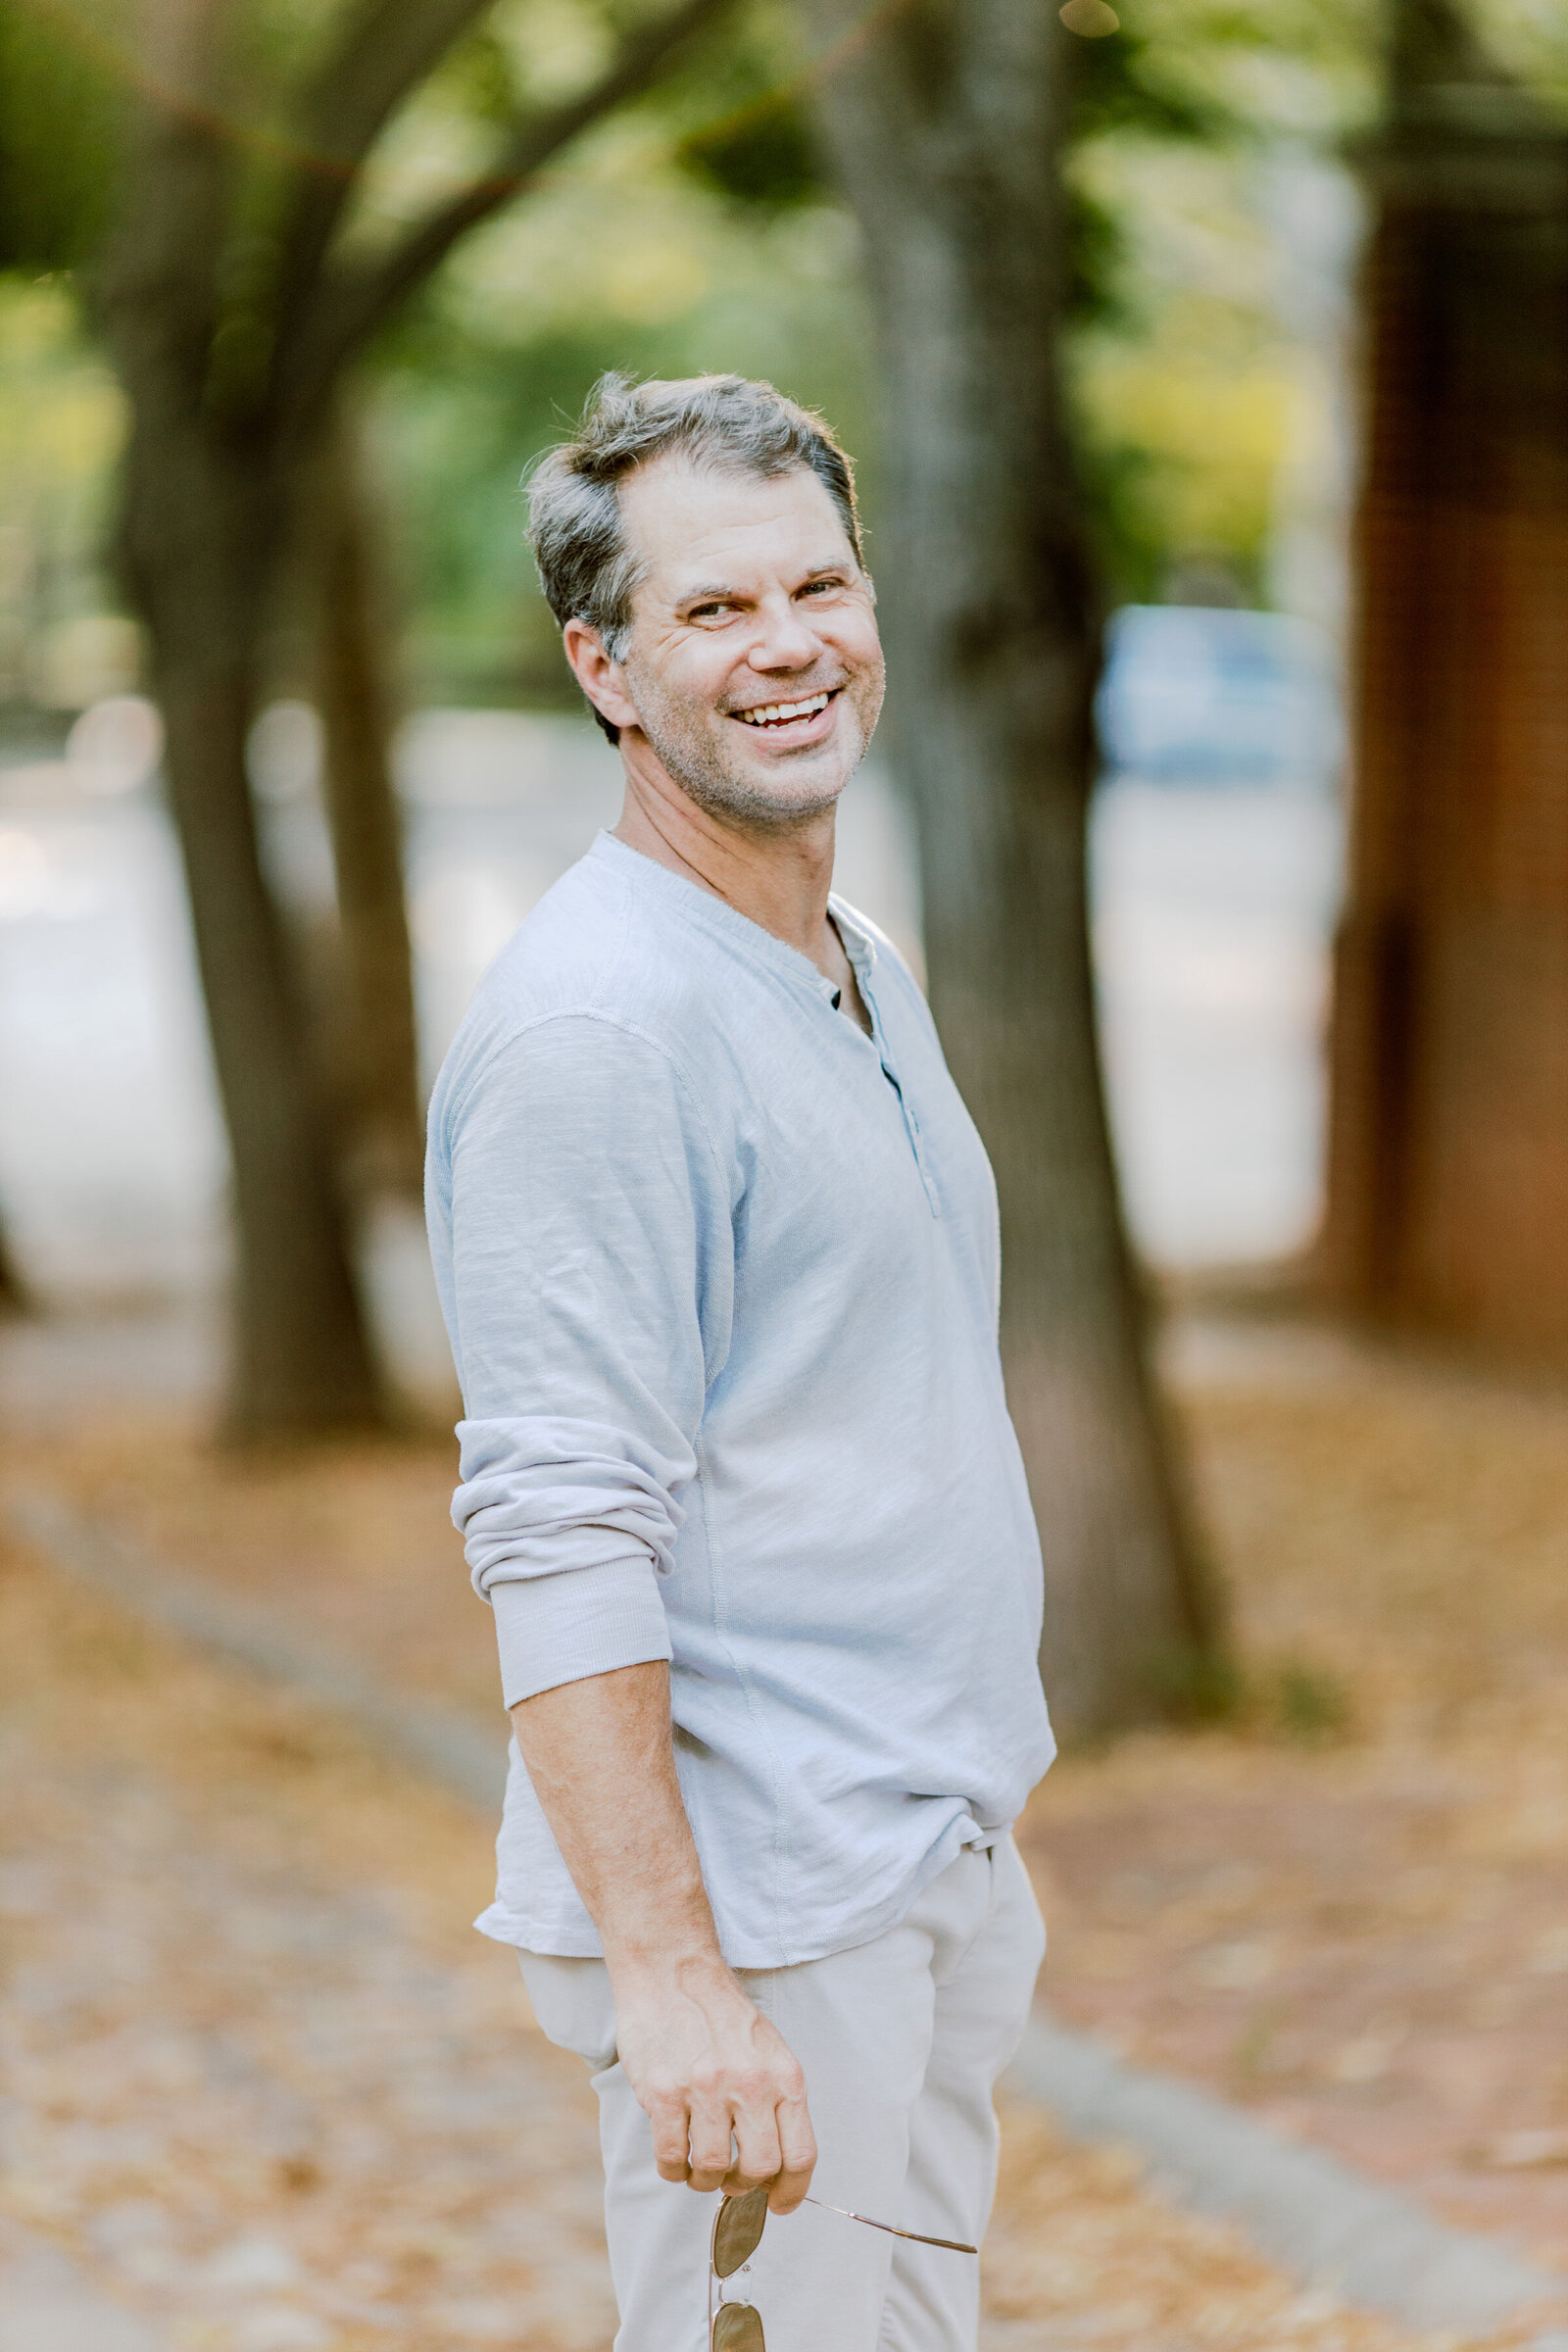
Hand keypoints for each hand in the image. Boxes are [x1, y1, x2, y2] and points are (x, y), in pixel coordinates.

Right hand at [610, 1956, 816, 2212]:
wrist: (672, 1969)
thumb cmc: (721, 2013)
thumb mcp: (769, 2049)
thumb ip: (777, 2101)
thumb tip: (777, 2165)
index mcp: (784, 2075)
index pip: (801, 2154)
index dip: (791, 2191)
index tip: (778, 2204)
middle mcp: (750, 2084)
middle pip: (760, 2169)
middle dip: (746, 2186)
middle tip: (732, 2179)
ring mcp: (705, 2089)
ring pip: (714, 2170)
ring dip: (705, 2180)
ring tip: (699, 2167)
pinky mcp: (663, 2093)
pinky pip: (671, 2158)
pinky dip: (673, 2169)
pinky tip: (675, 2156)